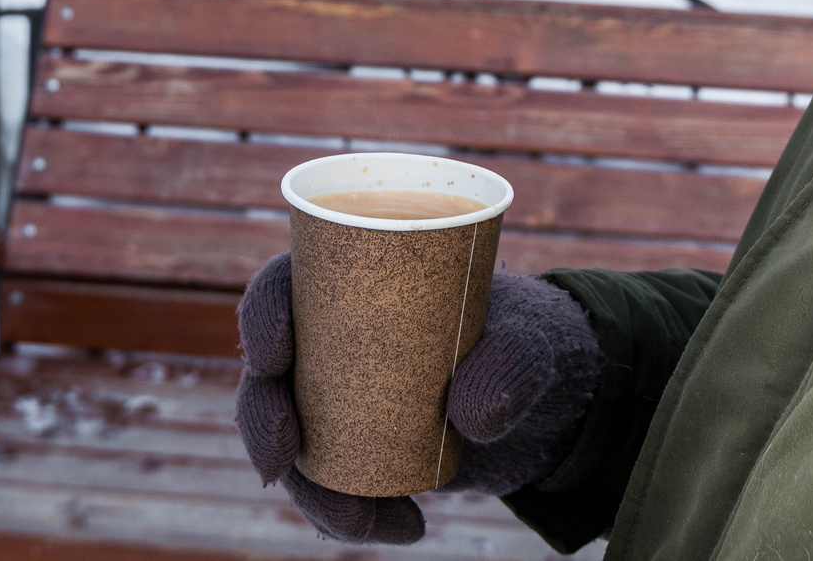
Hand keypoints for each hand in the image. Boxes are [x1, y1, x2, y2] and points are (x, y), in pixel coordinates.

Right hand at [233, 252, 604, 544]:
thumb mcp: (533, 340)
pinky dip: (354, 517)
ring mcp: (342, 401)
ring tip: (363, 523)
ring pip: (292, 443)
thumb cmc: (530, 337)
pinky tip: (407, 526)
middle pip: (269, 374)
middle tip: (286, 456)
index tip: (273, 354)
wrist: (551, 396)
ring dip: (309, 491)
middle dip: (262, 420)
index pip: (287, 286)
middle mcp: (334, 342)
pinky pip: (331, 488)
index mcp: (357, 285)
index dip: (263, 315)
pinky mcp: (361, 451)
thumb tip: (472, 415)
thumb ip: (512, 364)